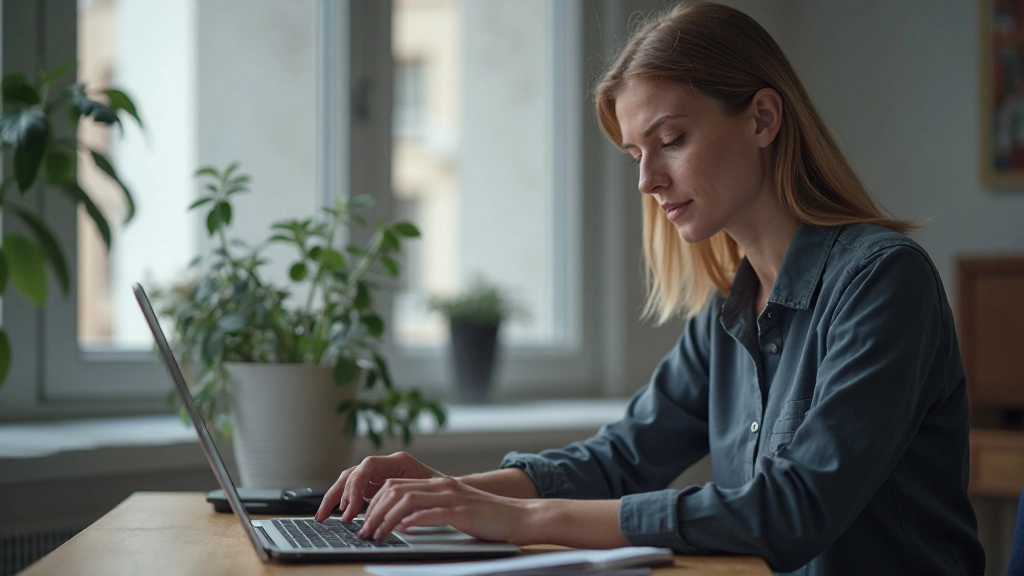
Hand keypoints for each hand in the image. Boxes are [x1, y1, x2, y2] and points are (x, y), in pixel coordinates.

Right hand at [315, 451, 446, 521]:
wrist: (450, 490)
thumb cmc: (442, 491)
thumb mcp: (427, 493)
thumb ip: (407, 497)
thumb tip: (389, 511)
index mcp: (398, 461)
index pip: (367, 466)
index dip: (355, 486)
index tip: (351, 509)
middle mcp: (385, 465)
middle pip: (353, 473)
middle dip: (337, 493)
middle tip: (327, 515)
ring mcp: (379, 474)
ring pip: (350, 481)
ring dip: (336, 498)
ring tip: (324, 516)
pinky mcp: (376, 485)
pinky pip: (355, 491)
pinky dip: (344, 501)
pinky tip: (337, 514)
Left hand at [357, 476, 534, 543]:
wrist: (519, 516)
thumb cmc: (488, 518)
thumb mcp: (454, 508)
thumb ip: (431, 509)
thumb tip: (402, 522)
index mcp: (438, 484)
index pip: (395, 486)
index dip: (374, 502)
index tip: (364, 521)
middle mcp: (442, 486)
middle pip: (395, 491)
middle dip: (373, 511)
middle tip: (364, 531)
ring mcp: (452, 498)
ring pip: (407, 501)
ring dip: (386, 519)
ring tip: (376, 535)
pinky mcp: (462, 513)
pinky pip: (430, 514)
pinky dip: (412, 522)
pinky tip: (401, 531)